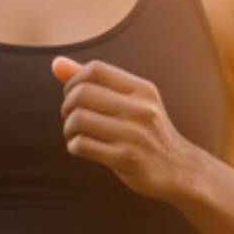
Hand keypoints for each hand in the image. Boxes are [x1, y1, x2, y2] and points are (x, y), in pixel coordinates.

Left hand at [51, 55, 193, 206]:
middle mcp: (140, 109)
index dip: (74, 79)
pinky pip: (82, 145)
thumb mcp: (132, 101)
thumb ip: (95, 82)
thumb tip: (55, 63)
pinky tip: (79, 147)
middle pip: (82, 93)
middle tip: (70, 118)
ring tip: (73, 134)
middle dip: (67, 105)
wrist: (179, 169)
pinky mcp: (126, 159)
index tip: (74, 95)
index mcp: (143, 90)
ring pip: (78, 119)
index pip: (96, 69)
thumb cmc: (147, 132)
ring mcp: (134, 134)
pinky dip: (73, 145)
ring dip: (68, 128)